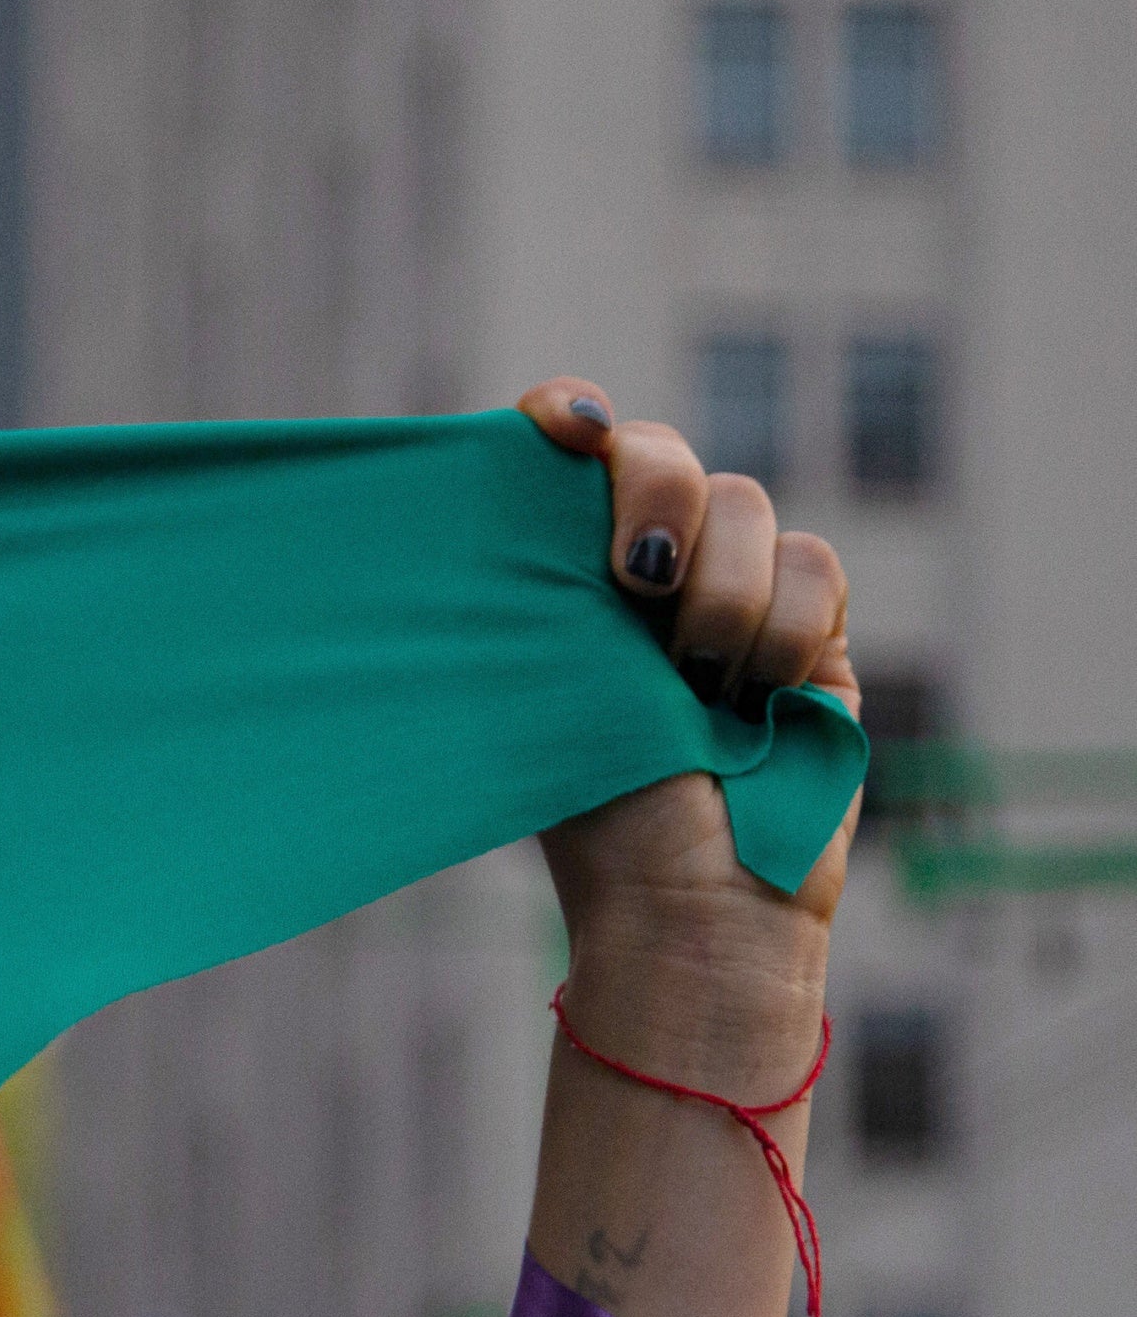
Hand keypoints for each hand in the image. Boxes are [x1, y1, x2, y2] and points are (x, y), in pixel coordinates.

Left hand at [512, 379, 853, 1087]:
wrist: (688, 900)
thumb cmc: (593, 814)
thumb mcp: (540, 690)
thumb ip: (536, 591)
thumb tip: (502, 490)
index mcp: (560, 573)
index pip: (566, 448)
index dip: (567, 416)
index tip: (565, 431)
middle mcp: (646, 566)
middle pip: (659, 453)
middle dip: (652, 494)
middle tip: (636, 578)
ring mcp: (732, 588)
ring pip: (746, 503)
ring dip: (718, 599)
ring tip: (694, 692)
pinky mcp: (810, 623)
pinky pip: (812, 564)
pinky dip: (781, 632)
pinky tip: (754, 703)